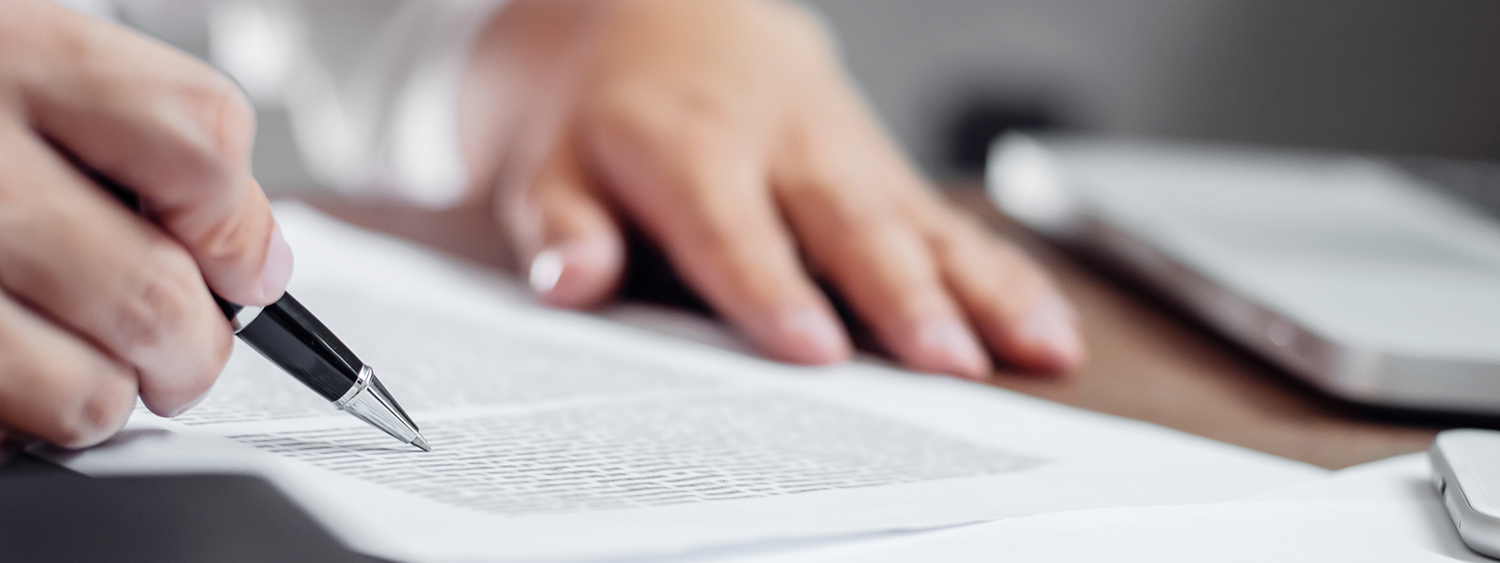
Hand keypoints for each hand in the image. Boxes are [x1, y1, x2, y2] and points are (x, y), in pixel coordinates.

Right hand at [0, 1, 289, 446]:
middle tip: (181, 348)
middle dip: (194, 347)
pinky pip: (2, 425)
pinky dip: (21, 416)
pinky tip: (5, 367)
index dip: (239, 223)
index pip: (200, 144)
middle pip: (155, 295)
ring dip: (106, 395)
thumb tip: (258, 262)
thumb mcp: (19, 60)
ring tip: (81, 361)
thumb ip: (141, 135)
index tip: (241, 263)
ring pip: (83, 392)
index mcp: (11, 51)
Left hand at [460, 0, 1082, 377]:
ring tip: (1036, 350)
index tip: (814, 350)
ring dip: (981, 289)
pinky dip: (1005, 274)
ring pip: (920, 221)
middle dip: (900, 295)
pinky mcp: (886, 172)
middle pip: (847, 223)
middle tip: (945, 364)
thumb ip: (558, 225)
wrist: (668, 19)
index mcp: (687, 145)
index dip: (771, 288)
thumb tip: (570, 282)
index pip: (731, 226)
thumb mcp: (544, 162)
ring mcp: (846, 153)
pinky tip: (1048, 329)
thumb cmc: (606, 114)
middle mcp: (781, 145)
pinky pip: (951, 222)